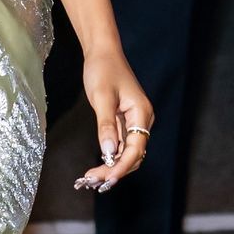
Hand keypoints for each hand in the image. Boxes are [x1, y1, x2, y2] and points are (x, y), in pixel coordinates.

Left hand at [74, 49, 153, 193]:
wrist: (102, 51)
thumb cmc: (103, 69)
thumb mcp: (102, 97)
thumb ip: (106, 126)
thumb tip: (109, 154)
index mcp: (142, 113)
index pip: (136, 148)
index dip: (121, 166)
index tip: (106, 179)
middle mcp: (141, 120)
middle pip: (133, 154)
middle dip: (114, 170)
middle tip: (92, 182)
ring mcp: (133, 121)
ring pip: (126, 152)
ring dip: (111, 167)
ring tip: (91, 179)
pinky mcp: (123, 121)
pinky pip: (120, 145)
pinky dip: (110, 157)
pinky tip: (97, 166)